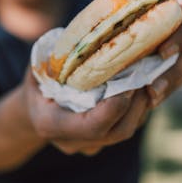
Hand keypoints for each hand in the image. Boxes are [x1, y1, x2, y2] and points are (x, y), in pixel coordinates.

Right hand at [23, 70, 149, 155]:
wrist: (34, 114)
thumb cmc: (37, 83)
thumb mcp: (36, 67)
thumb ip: (53, 58)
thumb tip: (80, 36)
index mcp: (51, 124)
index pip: (94, 125)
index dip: (117, 105)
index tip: (130, 79)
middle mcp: (72, 141)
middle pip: (118, 131)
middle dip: (138, 103)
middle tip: (146, 73)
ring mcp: (89, 146)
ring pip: (127, 130)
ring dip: (143, 103)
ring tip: (148, 75)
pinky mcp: (103, 142)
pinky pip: (128, 127)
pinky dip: (139, 106)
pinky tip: (142, 84)